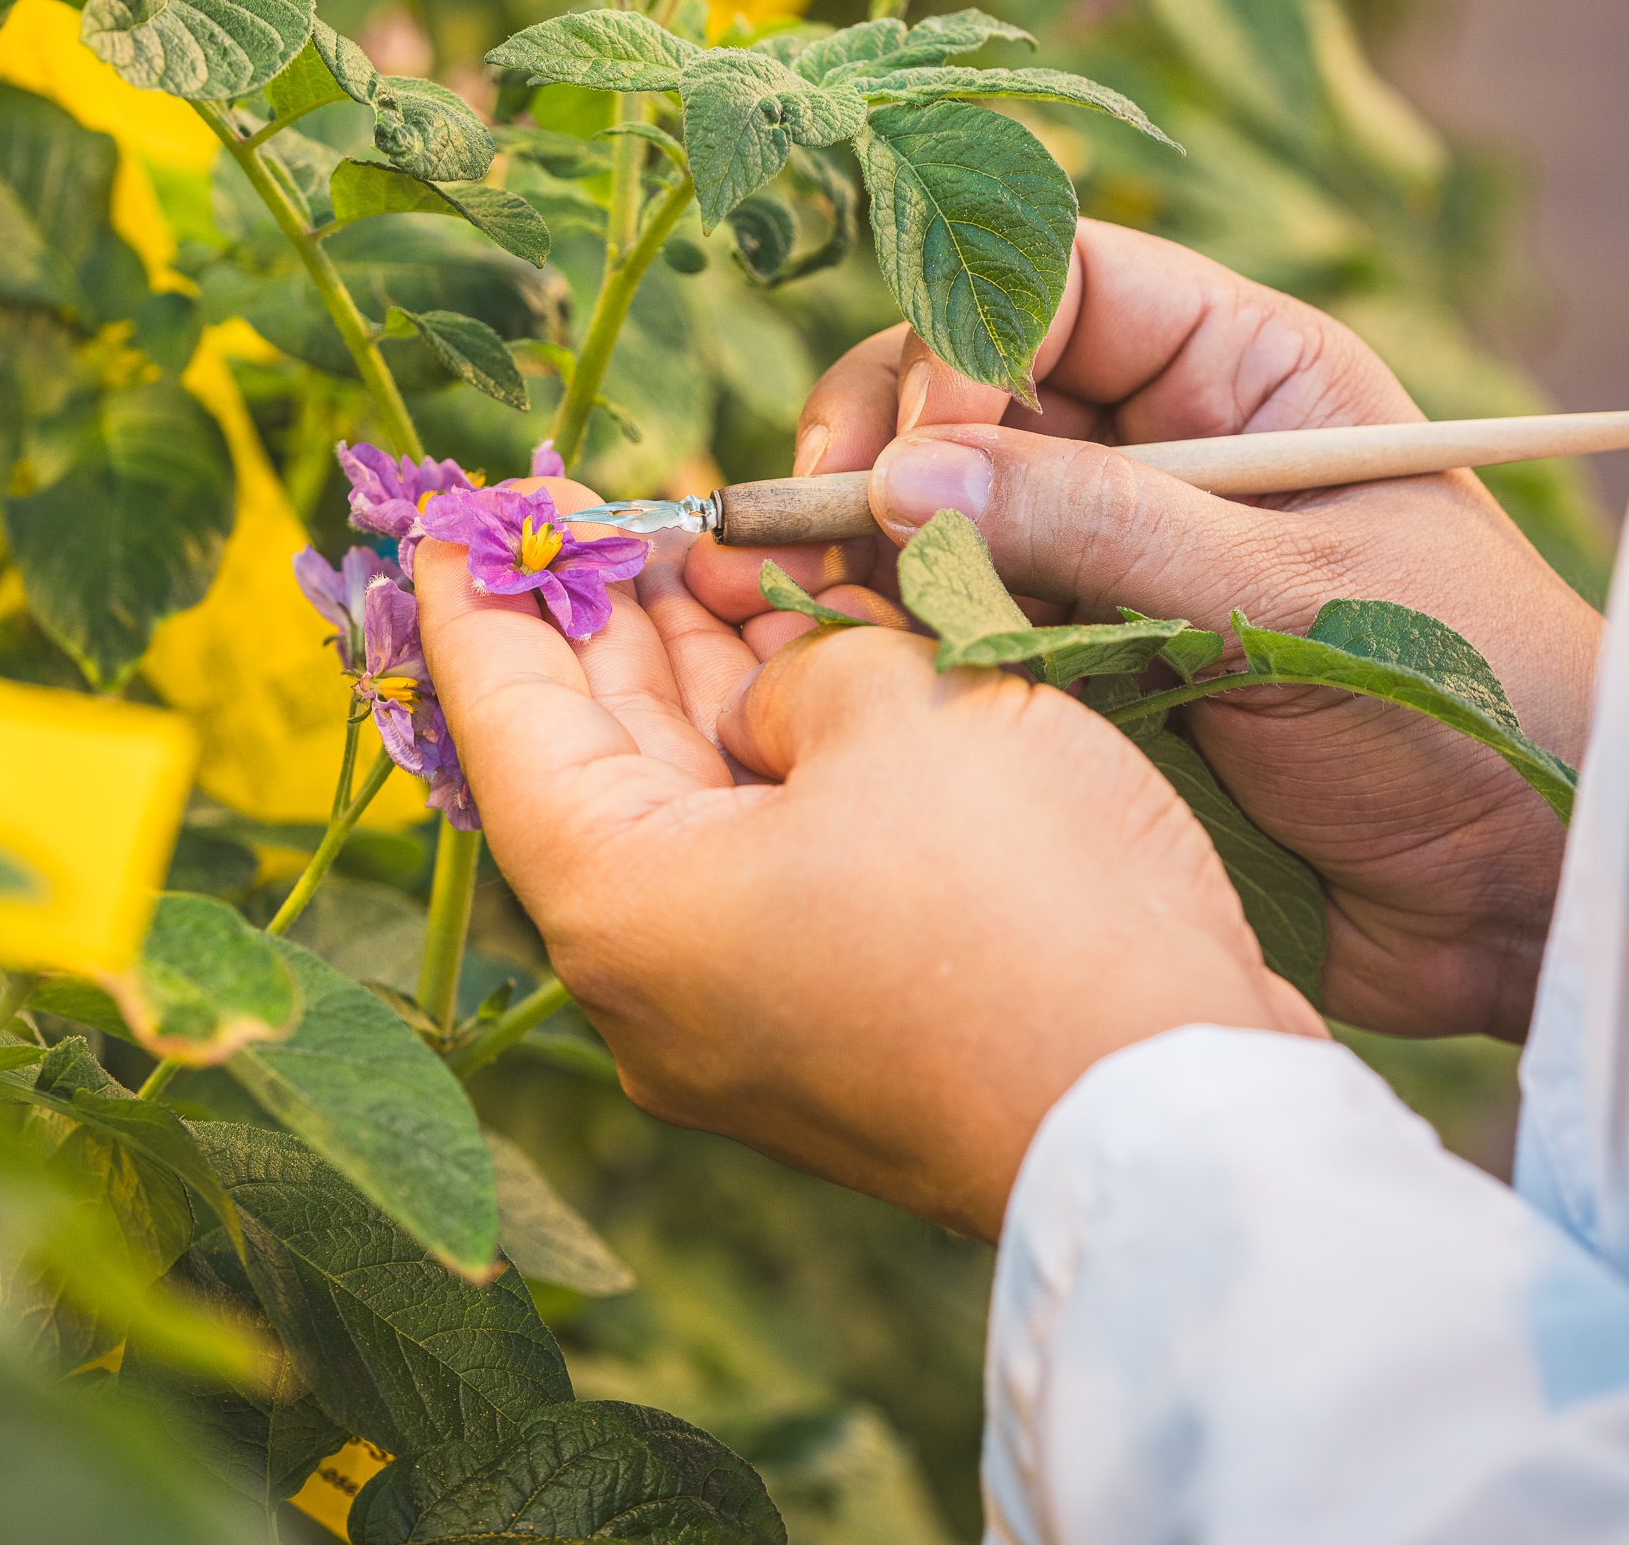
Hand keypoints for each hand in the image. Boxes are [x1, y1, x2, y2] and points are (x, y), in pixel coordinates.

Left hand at [418, 488, 1321, 1242]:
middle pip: (594, 763)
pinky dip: (782, 756)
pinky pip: (771, 860)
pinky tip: (810, 659)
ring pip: (693, 808)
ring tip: (709, 551)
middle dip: (606, 625)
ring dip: (706, 680)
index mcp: (618, 904)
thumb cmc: (1024, 906)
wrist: (1175, 1118)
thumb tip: (787, 706)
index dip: (480, 597)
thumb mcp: (898, 709)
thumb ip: (802, 666)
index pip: (503, 719)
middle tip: (600, 510)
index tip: (453, 513)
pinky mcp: (835, 1025)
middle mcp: (651, 980)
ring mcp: (743, 1016)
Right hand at [690, 221, 1602, 1040]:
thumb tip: (904, 476)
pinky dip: (906, 633)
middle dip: (886, 443)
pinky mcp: (1084, 662)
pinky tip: (866, 664)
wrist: (1523, 896)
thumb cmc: (1464, 705)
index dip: (965, 335)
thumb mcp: (1285, 596)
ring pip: (947, 508)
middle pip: (970, 385)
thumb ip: (1095, 526)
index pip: (1060, 282)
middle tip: (822, 531)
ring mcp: (1115, 556)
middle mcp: (1163, 445)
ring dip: (879, 549)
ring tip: (838, 613)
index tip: (915, 445)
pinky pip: (964, 616)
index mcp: (1244, 374)